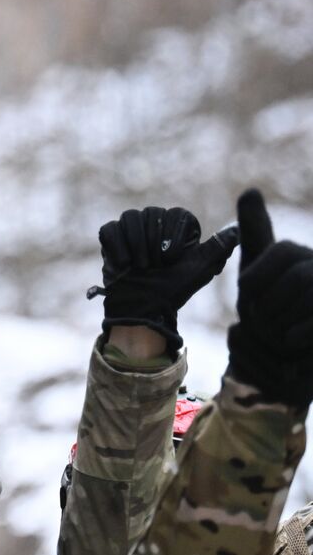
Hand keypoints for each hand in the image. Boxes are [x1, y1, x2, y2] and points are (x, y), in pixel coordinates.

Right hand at [94, 206, 237, 350]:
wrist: (142, 309)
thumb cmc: (173, 290)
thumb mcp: (199, 269)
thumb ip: (218, 247)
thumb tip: (238, 229)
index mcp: (179, 227)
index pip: (177, 214)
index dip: (173, 236)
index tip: (171, 259)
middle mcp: (155, 222)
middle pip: (152, 214)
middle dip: (152, 244)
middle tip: (154, 266)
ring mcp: (131, 228)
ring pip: (130, 218)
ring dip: (135, 245)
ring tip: (139, 267)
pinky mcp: (111, 237)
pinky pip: (111, 229)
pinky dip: (117, 247)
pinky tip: (124, 264)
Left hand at [226, 189, 312, 409]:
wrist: (282, 363)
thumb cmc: (266, 314)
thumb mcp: (255, 273)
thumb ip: (255, 232)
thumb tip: (251, 191)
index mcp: (301, 258)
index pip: (280, 251)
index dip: (256, 277)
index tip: (247, 297)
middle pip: (298, 278)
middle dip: (269, 306)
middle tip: (261, 322)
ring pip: (306, 301)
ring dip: (278, 326)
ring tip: (275, 336)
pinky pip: (307, 331)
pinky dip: (293, 342)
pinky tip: (289, 347)